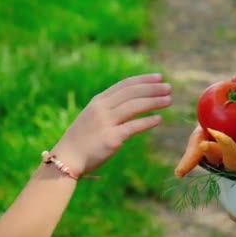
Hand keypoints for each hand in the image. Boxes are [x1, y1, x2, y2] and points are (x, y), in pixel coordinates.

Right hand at [51, 73, 171, 175]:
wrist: (66, 159)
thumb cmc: (82, 139)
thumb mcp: (93, 116)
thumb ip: (110, 108)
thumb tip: (132, 101)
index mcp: (98, 101)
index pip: (124, 85)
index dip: (143, 80)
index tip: (159, 77)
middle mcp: (102, 109)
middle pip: (132, 93)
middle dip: (153, 88)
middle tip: (169, 87)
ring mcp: (106, 123)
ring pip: (135, 107)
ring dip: (155, 101)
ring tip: (169, 100)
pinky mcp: (111, 138)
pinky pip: (134, 127)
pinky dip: (148, 121)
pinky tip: (159, 119)